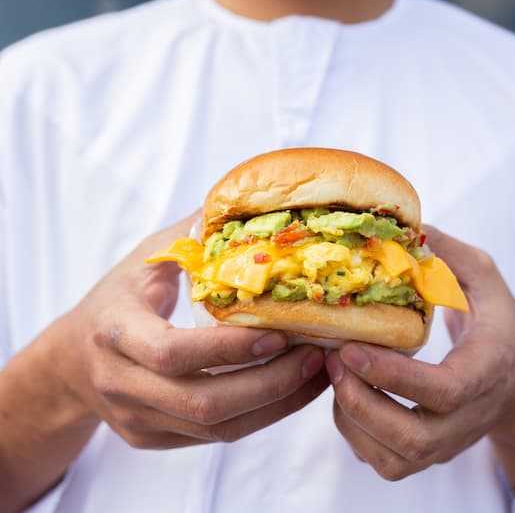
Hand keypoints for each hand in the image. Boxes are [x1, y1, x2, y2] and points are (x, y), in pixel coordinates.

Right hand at [55, 212, 327, 448]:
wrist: (71, 360)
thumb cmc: (117, 299)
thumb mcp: (144, 260)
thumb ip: (189, 236)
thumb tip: (240, 203)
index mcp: (116, 332)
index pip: (173, 353)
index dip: (229, 349)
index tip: (281, 333)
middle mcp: (122, 385)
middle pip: (203, 403)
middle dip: (271, 384)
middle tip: (316, 355)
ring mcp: (137, 420)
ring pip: (217, 429)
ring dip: (276, 404)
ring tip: (317, 373)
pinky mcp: (152, 438)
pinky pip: (216, 438)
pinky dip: (261, 417)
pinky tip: (292, 390)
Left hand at [325, 226, 514, 480]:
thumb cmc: (494, 320)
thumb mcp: (483, 277)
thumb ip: (448, 254)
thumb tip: (403, 226)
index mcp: (487, 370)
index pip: (444, 390)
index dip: (393, 374)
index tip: (351, 347)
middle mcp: (469, 418)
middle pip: (414, 438)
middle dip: (361, 401)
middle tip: (333, 358)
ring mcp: (447, 443)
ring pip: (393, 459)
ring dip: (351, 419)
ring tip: (333, 371)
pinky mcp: (428, 453)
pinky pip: (384, 461)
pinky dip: (353, 431)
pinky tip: (344, 390)